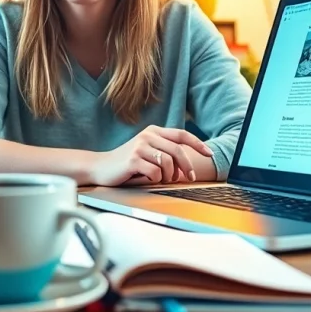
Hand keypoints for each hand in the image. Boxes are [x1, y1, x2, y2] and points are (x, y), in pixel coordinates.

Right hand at [89, 125, 213, 186]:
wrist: (100, 167)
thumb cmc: (127, 163)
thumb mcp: (147, 152)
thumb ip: (164, 153)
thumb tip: (187, 167)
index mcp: (153, 131)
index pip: (181, 134)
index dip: (198, 144)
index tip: (209, 154)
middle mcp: (147, 135)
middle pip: (178, 150)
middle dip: (187, 167)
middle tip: (188, 178)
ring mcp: (140, 146)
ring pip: (168, 163)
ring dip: (168, 176)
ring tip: (161, 180)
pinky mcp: (133, 159)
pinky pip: (155, 172)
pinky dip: (155, 179)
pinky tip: (147, 179)